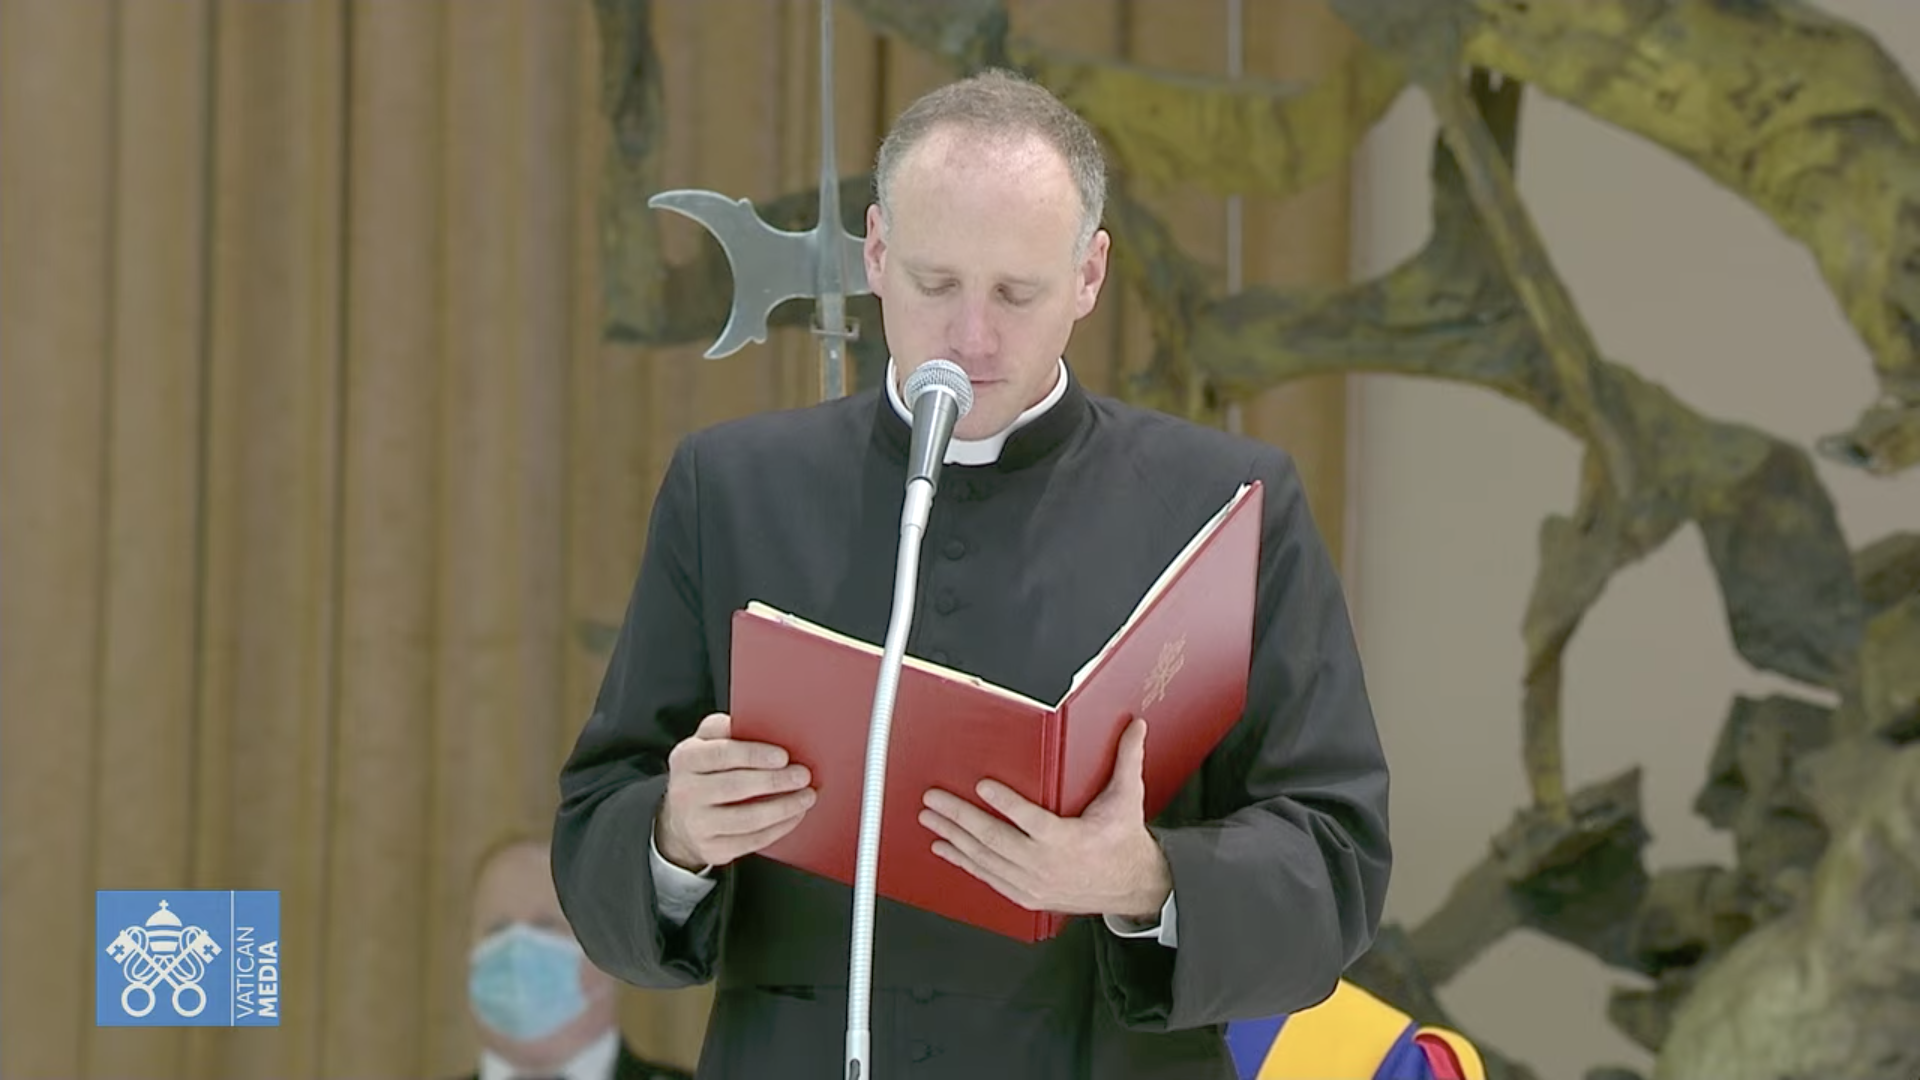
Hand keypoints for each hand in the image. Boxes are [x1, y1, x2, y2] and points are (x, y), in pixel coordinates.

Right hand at [656, 713, 814, 870]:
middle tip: (803, 776)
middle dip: (775, 781)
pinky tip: (794, 815)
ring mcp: (697, 824)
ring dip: (783, 808)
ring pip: (747, 819)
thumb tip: (755, 721)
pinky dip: (779, 828)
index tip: (783, 756)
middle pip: (735, 787)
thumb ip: (724, 728)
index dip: (754, 755)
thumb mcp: (704, 743)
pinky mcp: (712, 849)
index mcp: (686, 759)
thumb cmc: (703, 773)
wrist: (680, 819)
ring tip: (806, 796)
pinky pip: (752, 841)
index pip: (721, 754)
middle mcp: (686, 792)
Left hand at [920, 717, 1171, 921]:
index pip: (1031, 820)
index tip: (983, 786)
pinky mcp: (1026, 895)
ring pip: (985, 859)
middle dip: (959, 818)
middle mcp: (1045, 864)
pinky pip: (988, 878)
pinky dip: (963, 862)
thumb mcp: (1127, 799)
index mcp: (1068, 840)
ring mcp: (1033, 883)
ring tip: (932, 820)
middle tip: (935, 800)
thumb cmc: (1122, 843)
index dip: (1005, 803)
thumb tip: (1135, 727)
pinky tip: (944, 849)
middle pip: (994, 839)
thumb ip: (1127, 759)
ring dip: (954, 838)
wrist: (1131, 886)